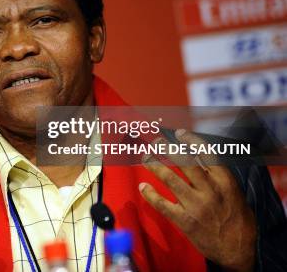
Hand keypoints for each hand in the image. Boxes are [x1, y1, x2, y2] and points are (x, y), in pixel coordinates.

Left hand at [139, 130, 255, 271]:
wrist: (240, 250)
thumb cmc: (238, 220)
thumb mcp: (234, 193)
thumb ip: (218, 176)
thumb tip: (199, 156)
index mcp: (225, 182)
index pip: (206, 154)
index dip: (191, 141)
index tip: (179, 133)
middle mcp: (210, 191)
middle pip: (184, 162)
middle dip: (168, 148)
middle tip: (157, 141)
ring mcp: (196, 206)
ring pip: (170, 179)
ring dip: (155, 165)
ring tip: (145, 157)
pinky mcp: (185, 221)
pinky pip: (163, 205)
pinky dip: (150, 195)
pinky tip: (143, 187)